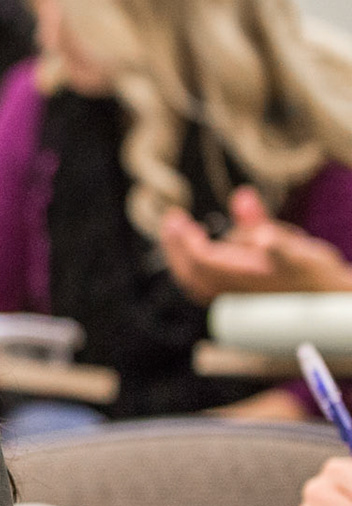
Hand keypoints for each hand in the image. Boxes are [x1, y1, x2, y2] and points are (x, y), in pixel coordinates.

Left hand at [160, 187, 351, 303]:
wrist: (333, 308)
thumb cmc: (317, 276)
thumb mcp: (295, 246)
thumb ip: (263, 225)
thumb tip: (241, 197)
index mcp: (241, 278)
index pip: (200, 258)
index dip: (185, 239)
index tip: (177, 218)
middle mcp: (232, 293)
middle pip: (190, 272)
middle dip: (175, 247)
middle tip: (171, 222)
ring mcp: (234, 300)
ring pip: (195, 282)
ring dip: (182, 258)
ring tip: (179, 234)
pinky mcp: (240, 303)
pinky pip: (206, 288)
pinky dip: (195, 271)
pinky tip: (198, 256)